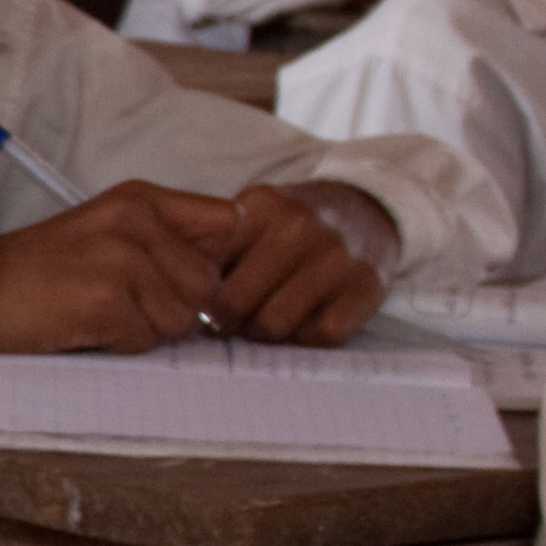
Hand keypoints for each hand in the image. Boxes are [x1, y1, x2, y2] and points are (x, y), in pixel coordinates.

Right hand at [0, 179, 238, 351]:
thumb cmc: (43, 272)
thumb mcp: (108, 234)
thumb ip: (166, 242)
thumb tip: (226, 281)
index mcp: (142, 199)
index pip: (229, 224)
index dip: (218, 262)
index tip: (183, 282)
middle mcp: (137, 220)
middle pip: (209, 284)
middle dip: (175, 307)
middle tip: (122, 303)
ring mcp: (121, 259)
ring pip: (182, 319)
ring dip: (145, 330)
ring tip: (98, 313)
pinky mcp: (105, 300)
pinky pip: (145, 341)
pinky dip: (117, 346)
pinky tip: (82, 326)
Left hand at [210, 181, 389, 342]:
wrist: (366, 212)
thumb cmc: (293, 225)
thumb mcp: (252, 216)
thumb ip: (214, 246)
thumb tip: (177, 294)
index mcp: (264, 207)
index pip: (208, 268)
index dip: (197, 297)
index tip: (198, 305)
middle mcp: (301, 228)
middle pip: (237, 302)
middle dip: (225, 321)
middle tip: (227, 322)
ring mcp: (338, 257)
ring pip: (276, 323)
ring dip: (264, 333)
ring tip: (262, 321)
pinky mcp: (367, 286)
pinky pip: (322, 334)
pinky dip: (307, 337)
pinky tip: (302, 323)